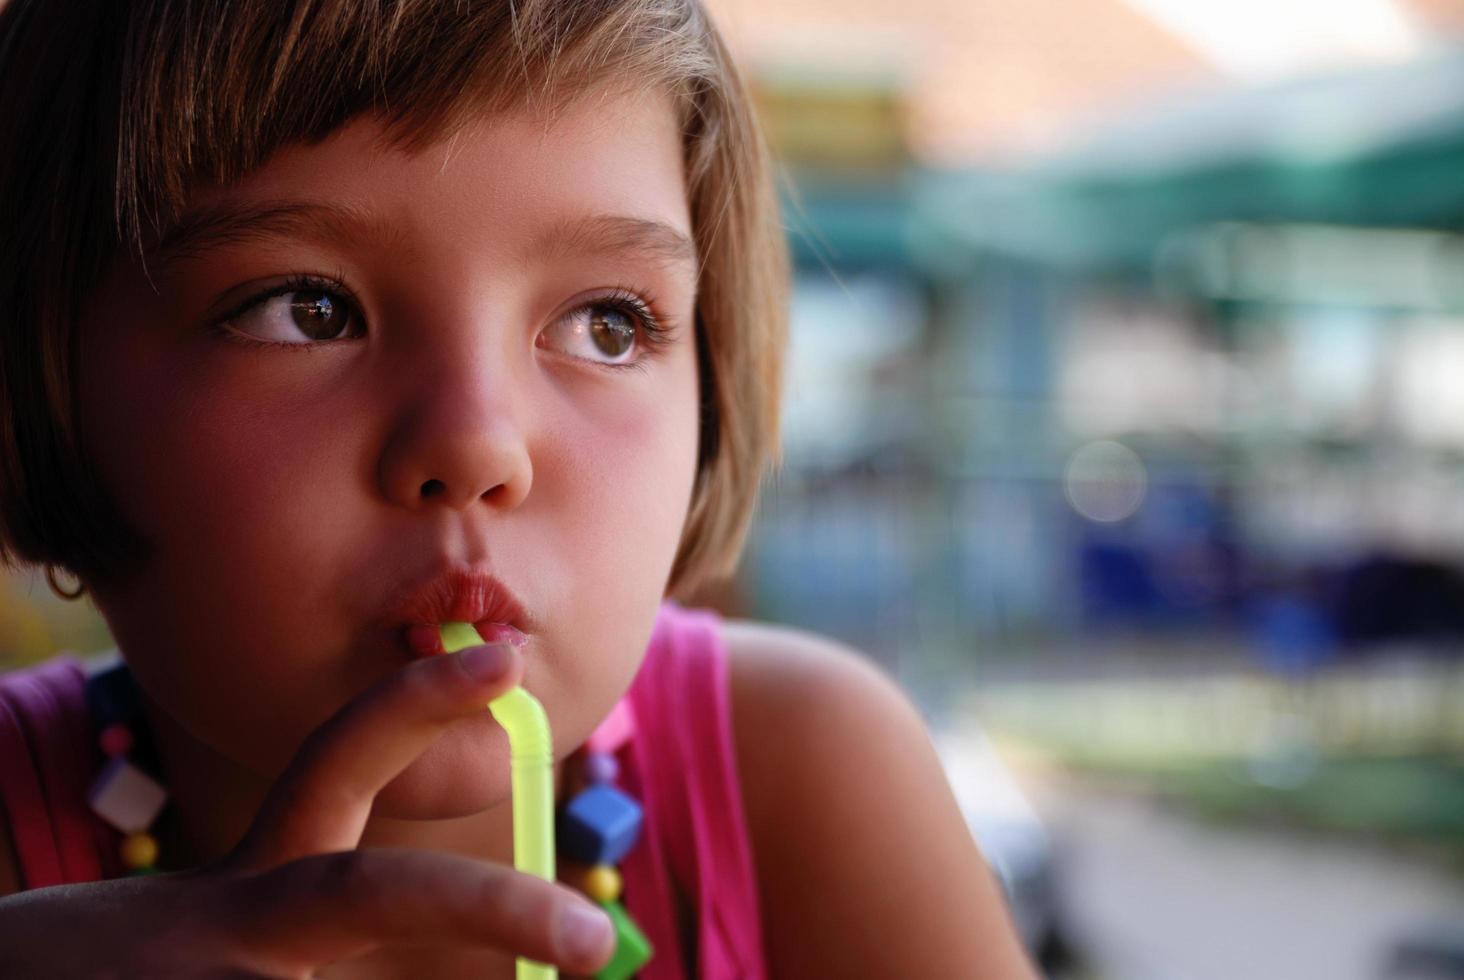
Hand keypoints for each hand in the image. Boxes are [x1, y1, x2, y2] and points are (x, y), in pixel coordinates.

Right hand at [0, 643, 615, 977]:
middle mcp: (226, 931)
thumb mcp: (206, 950)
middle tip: (598, 944)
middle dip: (496, 908)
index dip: (416, 705)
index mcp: (249, 896)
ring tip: (421, 976)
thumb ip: (311, 941)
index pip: (337, 765)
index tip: (504, 658)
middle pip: (378, 891)